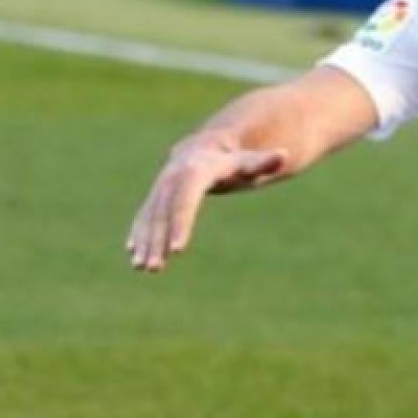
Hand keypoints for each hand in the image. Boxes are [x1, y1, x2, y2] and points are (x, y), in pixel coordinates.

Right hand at [125, 135, 288, 270]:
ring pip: (150, 216)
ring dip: (145, 242)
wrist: (204, 149)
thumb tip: (283, 156)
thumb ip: (264, 162)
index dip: (181, 224)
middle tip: (155, 267)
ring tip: (143, 268)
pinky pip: (144, 216)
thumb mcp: (250, 162)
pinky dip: (138, 234)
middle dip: (158, 240)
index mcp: (195, 170)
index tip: (178, 250)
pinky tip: (133, 254)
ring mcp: (160, 187)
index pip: (186, 200)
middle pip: (163, 212)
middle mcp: (172, 178)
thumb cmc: (234, 161)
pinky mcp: (155, 197)